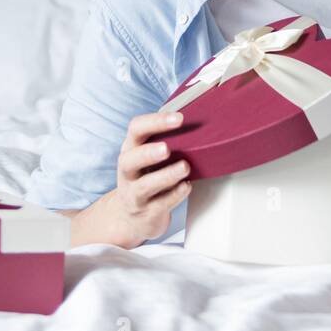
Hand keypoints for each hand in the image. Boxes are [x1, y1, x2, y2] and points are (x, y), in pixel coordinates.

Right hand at [102, 109, 191, 247]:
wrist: (133, 216)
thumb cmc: (148, 176)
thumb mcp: (150, 155)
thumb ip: (168, 139)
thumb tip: (202, 114)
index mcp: (131, 149)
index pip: (136, 129)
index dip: (156, 121)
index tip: (180, 118)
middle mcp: (128, 171)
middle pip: (129, 160)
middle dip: (148, 153)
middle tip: (167, 149)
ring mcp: (134, 194)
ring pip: (144, 186)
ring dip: (165, 176)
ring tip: (185, 168)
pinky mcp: (146, 213)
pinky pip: (160, 204)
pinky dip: (175, 195)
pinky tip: (187, 187)